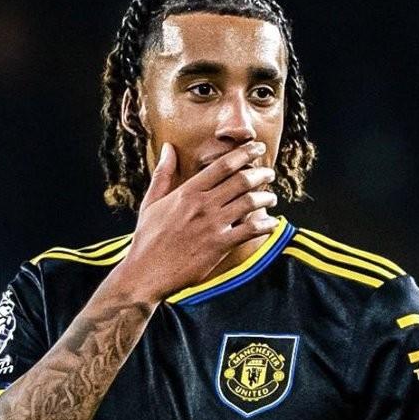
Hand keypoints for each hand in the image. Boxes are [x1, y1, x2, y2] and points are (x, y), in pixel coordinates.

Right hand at [114, 141, 278, 303]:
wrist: (146, 271)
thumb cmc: (147, 238)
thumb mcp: (151, 202)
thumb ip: (163, 174)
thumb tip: (168, 148)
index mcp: (187, 191)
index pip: (222, 166)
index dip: (243, 154)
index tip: (256, 148)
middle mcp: (202, 205)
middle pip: (241, 181)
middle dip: (260, 173)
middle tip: (269, 172)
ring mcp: (213, 225)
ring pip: (249, 203)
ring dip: (266, 197)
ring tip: (272, 197)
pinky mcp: (220, 246)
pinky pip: (250, 230)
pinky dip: (265, 225)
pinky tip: (272, 224)